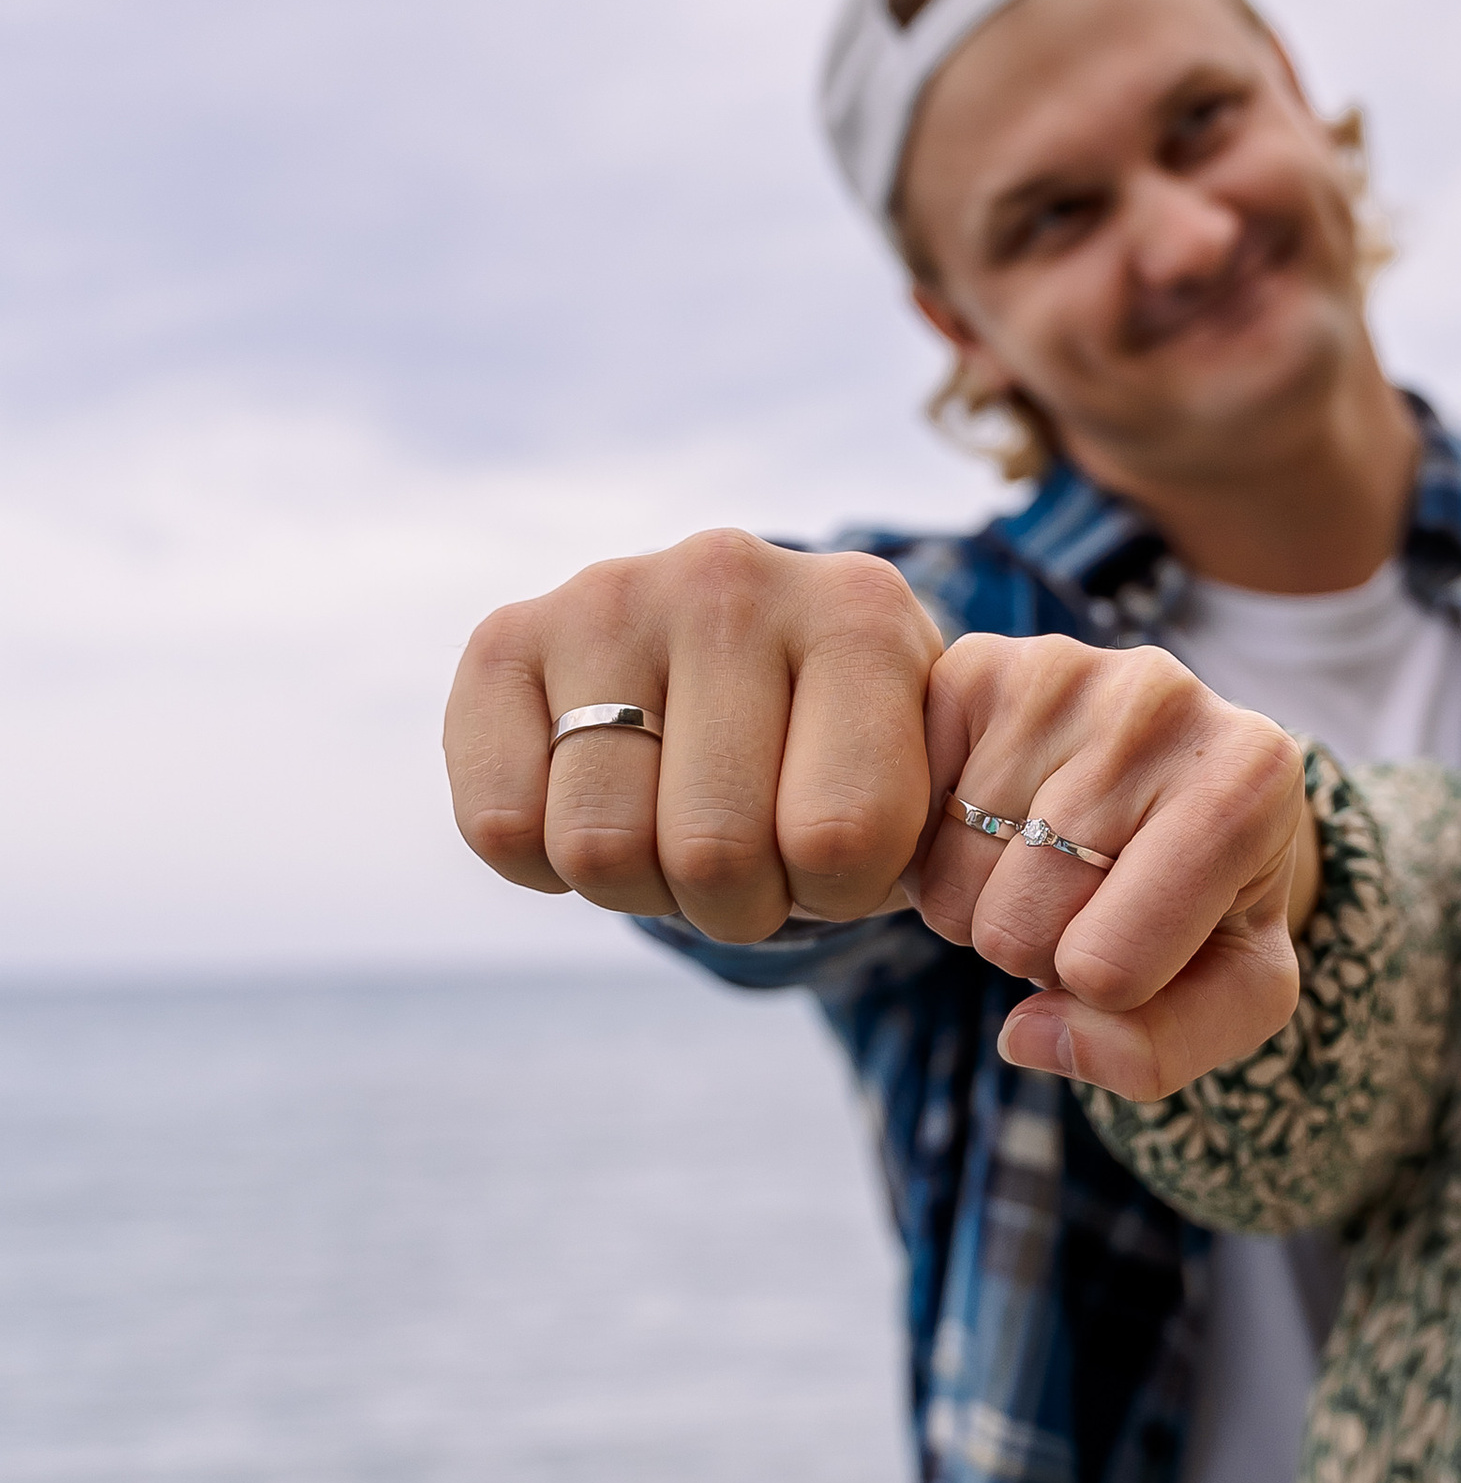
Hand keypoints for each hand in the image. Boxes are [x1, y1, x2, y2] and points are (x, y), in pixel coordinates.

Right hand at [445, 531, 945, 943]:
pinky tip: (600, 803)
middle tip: (752, 860)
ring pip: (599, 849)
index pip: (838, 838)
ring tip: (679, 829)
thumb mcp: (928, 770)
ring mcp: (610, 595)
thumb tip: (885, 860)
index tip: (843, 854)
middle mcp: (731, 579)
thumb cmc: (854, 745)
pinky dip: (546, 865)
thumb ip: (939, 817)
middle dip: (736, 904)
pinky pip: (500, 825)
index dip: (837, 894)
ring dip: (643, 889)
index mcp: (859, 612)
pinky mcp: (508, 635)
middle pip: (710, 855)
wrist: (754, 658)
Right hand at [916, 634, 1312, 1098]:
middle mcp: (1162, 696)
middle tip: (1085, 899)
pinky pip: (900, 819)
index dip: (1107, 991)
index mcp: (1251, 776)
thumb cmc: (1210, 896)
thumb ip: (1156, 1051)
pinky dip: (932, 851)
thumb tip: (1027, 1037)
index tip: (1142, 941)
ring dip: (983, 903)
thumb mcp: (1232, 993)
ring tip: (1041, 859)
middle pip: (1019, 926)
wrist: (1172, 780)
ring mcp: (1061, 668)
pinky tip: (989, 819)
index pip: (1110, 967)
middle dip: (1040, 949)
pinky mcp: (973, 663)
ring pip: (954, 883)